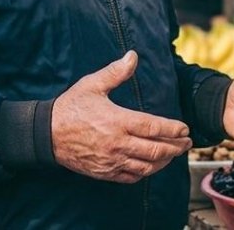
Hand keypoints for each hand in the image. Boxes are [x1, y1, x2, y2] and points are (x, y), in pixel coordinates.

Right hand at [52, 51, 191, 183]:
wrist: (46, 134)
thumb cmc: (70, 108)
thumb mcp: (92, 85)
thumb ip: (115, 72)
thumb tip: (132, 56)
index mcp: (118, 121)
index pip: (153, 127)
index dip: (172, 129)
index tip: (185, 129)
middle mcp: (117, 144)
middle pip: (155, 150)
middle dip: (175, 147)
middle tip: (186, 143)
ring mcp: (111, 161)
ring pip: (146, 167)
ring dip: (163, 162)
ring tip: (173, 155)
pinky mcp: (104, 172)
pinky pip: (130, 177)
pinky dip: (145, 173)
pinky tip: (151, 167)